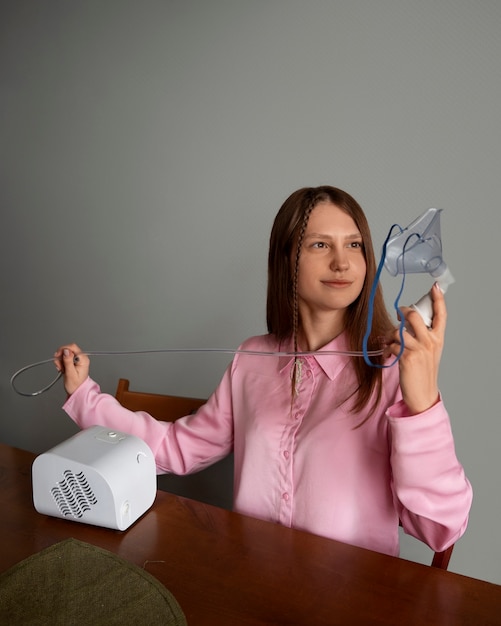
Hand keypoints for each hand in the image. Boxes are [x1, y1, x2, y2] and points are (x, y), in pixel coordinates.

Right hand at [53, 343, 89, 394]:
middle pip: (68, 349)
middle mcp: (81, 358)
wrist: (77, 391)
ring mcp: (77, 360)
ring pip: (65, 353)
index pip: (72, 347)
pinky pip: (65, 358)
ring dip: (60, 360)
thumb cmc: (75, 385)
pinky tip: (62, 369)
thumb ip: (68, 361)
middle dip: (61, 356)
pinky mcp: (73, 362)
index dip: (63, 350)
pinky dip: (61, 363)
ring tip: (62, 369)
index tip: (58, 356)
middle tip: (60, 366)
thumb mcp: (70, 374)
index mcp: (83, 359)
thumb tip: (66, 350)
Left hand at [384, 283, 445, 413]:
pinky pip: (392, 344)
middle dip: (403, 311)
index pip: (441, 315)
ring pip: (398, 330)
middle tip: (399, 313)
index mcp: (438, 338)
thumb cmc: (422, 372)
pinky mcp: (407, 356)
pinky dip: (387, 348)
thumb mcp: (428, 351)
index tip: (436, 286)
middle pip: (414, 316)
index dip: (438, 299)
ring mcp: (419, 349)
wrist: (422, 394)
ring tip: (390, 342)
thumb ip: (422, 335)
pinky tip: (389, 354)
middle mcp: (430, 341)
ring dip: (390, 335)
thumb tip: (407, 320)